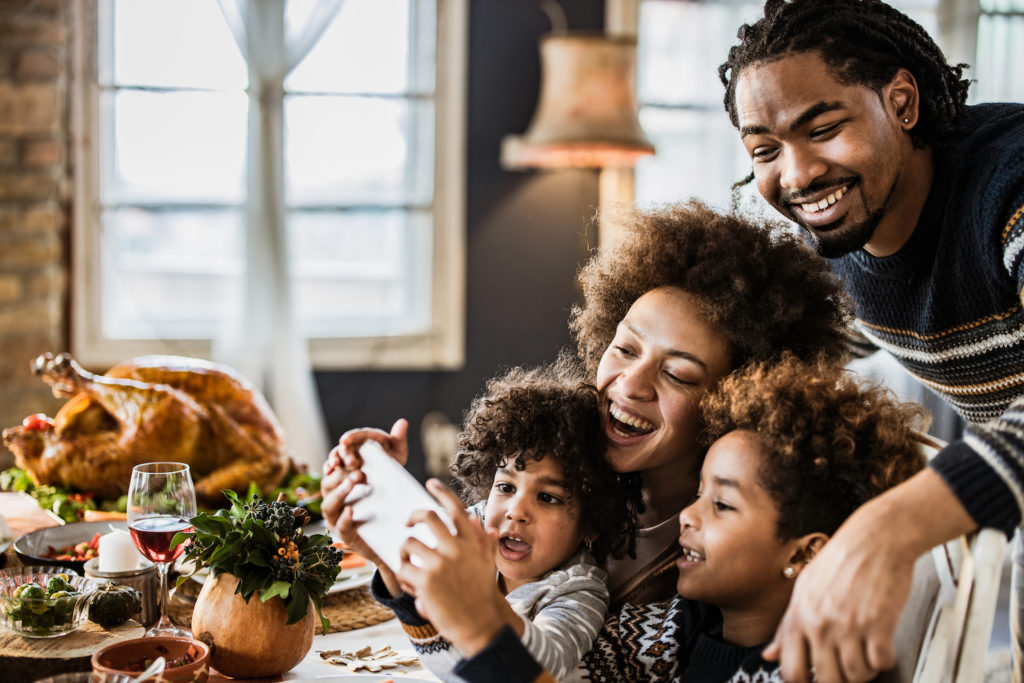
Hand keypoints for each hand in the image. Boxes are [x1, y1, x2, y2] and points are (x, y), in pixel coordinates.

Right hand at [321, 419, 409, 530]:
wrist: (398, 523)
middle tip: (356, 464)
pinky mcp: (346, 532)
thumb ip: (397, 443)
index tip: (346, 442)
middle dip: (340, 468)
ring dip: (340, 490)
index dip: (340, 450)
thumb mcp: (396, 463)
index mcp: (345, 470)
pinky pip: (339, 526)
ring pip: (328, 501)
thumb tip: (402, 422)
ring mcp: (338, 512)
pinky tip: (352, 510)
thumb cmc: (391, 486)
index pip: (338, 454)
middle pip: (329, 477)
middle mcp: (337, 490)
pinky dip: (344, 518)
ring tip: (355, 481)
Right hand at [324, 419, 409, 474]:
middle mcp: (355, 445)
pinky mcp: (341, 468)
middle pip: (346, 446)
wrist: (388, 481)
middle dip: (345, 452)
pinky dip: (328, 468)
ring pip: (336, 455)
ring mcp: (346, 456)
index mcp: (367, 437)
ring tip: (333, 466)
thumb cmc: (393, 463)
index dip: (350, 437)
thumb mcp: (398, 453)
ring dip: (334, 459)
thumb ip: (399, 438)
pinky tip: (328, 472)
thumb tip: (403, 421)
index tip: (344, 440)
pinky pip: (332, 467)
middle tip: (350, 462)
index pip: (357, 434)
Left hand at [396, 479, 516, 655]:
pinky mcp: (426, 581)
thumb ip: (483, 540)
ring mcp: (440, 563)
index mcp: (472, 542)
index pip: (456, 509)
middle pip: (427, 516)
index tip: (431, 483)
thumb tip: (476, 519)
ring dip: (404, 552)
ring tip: (408, 562)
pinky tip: (410, 584)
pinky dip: (404, 575)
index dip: (442, 492)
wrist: (480, 625)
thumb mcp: (487, 564)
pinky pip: (403, 568)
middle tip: (407, 523)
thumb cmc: (481, 594)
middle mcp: (456, 548)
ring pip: (409, 542)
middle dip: (412, 517)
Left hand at [764, 469, 976, 682]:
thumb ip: (786, 627)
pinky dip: (883, 660)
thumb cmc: (842, 559)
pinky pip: (881, 662)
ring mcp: (849, 625)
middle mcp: (820, 623)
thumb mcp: (804, 589)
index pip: (792, 671)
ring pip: (856, 675)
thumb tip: (770, 655)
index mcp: (799, 616)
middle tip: (845, 668)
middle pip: (827, 680)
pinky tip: (881, 647)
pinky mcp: (878, 624)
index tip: (814, 680)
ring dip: (864, 671)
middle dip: (839, 680)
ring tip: (864, 655)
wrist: (875, 537)